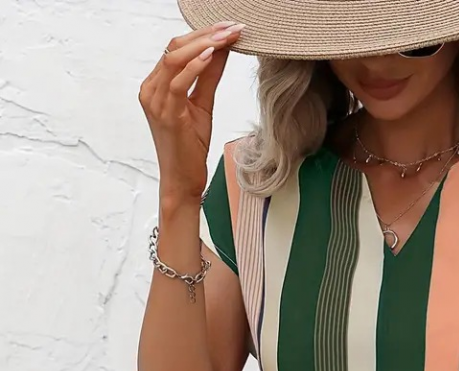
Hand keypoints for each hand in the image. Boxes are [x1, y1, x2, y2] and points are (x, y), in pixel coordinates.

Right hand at [138, 21, 244, 205]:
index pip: (176, 48)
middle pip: (175, 47)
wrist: (183, 180)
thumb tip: (221, 49)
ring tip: (227, 37)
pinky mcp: (167, 115)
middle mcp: (151, 90)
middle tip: (232, 27)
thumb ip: (209, 76)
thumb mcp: (203, 104)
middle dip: (205, 33)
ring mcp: (156, 102)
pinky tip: (213, 55)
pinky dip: (196, 66)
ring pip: (175, 59)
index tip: (228, 27)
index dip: (202, 33)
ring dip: (204, 44)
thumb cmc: (190, 147)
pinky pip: (179, 82)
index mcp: (156, 85)